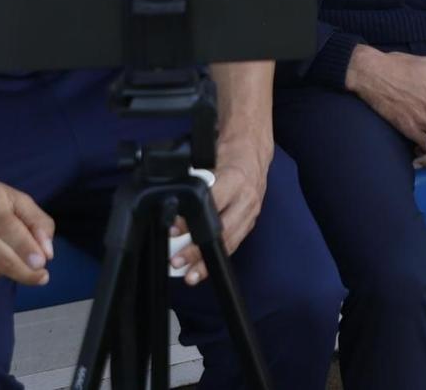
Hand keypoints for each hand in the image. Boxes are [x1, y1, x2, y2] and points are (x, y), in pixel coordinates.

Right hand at [0, 169, 53, 287]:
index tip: (42, 265)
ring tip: (2, 251)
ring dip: (4, 271)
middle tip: (41, 277)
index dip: (27, 249)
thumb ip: (37, 222)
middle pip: (1, 259)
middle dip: (26, 273)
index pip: (9, 229)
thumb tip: (47, 253)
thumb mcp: (16, 198)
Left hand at [169, 138, 268, 284]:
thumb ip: (194, 180)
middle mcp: (246, 199)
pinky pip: (234, 243)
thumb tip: (171, 198)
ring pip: (229, 243)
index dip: (190, 221)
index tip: (172, 231)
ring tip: (190, 275)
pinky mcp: (251, 221)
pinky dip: (219, 255)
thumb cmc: (229, 152)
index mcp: (235, 180)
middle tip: (177, 260)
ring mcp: (251, 212)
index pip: (210, 205)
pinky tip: (205, 267)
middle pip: (221, 231)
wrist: (254, 150)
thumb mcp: (210, 160)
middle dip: (197, 250)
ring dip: (208, 260)